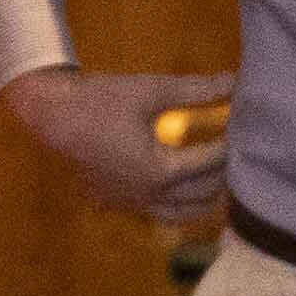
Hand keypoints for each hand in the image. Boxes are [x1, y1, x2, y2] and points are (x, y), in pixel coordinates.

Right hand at [3, 64, 236, 224]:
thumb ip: (196, 90)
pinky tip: (188, 187)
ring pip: (186, 215)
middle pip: (205, 193)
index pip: (211, 162)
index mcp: (160, 171)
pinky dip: (182, 204)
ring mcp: (134, 206)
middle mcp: (150, 198)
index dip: (232, 144)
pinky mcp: (121, 206)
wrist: (52, 117)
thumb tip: (236, 80)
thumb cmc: (101, 99)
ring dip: (207, 197)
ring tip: (219, 175)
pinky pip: (162, 215)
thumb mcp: (151, 90)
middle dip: (225, 172)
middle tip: (238, 152)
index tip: (243, 128)